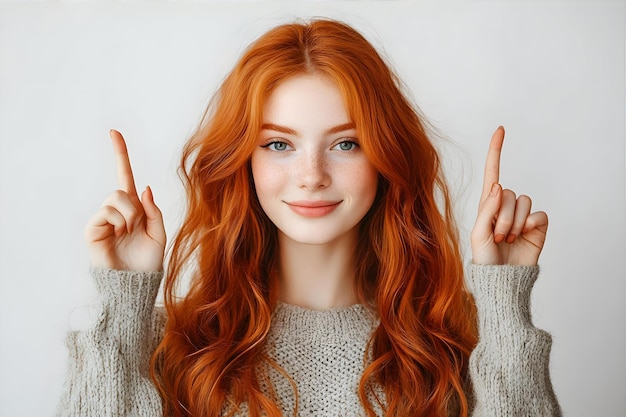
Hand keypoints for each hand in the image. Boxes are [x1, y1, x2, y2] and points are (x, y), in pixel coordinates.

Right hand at [84, 130, 165, 271]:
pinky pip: (106, 211)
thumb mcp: (159, 232)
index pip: (126, 176)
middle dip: (133, 207)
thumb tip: (143, 188)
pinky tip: (117, 236)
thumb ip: (154, 210)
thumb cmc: (148, 260)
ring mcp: (103, 218)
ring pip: (115, 198)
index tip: (113, 132)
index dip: (120, 154)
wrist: (136, 282)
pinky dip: (117, 222)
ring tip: (126, 234)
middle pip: (122, 188)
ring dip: (128, 216)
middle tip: (134, 227)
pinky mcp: (93, 228)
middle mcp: (117, 210)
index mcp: (134, 207)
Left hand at [470, 126, 547, 265]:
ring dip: (513, 222)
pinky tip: (523, 237)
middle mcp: (505, 206)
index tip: (500, 130)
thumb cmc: (484, 257)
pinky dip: (529, 225)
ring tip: (508, 239)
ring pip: (523, 201)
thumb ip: (486, 209)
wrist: (502, 278)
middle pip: (509, 192)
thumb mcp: (478, 233)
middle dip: (502, 215)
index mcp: (488, 204)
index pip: (493, 173)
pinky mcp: (537, 225)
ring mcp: (522, 215)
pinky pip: (538, 213)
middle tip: (498, 236)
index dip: (496, 151)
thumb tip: (499, 185)